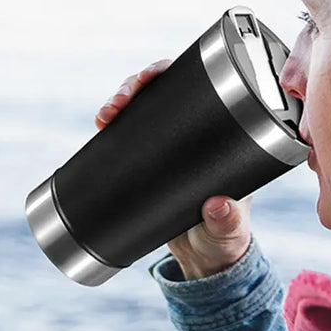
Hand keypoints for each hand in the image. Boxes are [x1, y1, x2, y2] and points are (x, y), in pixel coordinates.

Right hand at [95, 59, 252, 279]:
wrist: (204, 257)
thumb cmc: (225, 237)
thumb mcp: (228, 229)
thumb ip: (227, 221)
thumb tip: (217, 205)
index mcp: (220, 135)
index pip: (198, 88)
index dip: (172, 73)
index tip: (151, 76)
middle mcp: (194, 134)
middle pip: (163, 92)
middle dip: (136, 86)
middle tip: (120, 101)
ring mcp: (169, 147)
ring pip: (141, 109)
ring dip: (119, 102)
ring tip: (105, 114)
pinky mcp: (149, 162)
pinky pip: (128, 134)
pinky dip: (112, 125)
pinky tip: (101, 122)